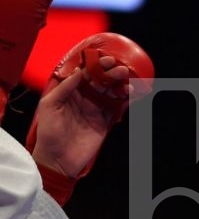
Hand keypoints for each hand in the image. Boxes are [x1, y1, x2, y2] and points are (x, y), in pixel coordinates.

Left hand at [29, 55, 136, 177]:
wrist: (58, 159)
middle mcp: (83, 99)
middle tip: (120, 69)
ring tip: (127, 79)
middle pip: (100, 82)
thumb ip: (64, 88)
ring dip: (119, 85)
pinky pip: (116, 110)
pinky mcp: (104, 123)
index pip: (84, 75)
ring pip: (110, 94)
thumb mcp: (49, 105)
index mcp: (69, 93)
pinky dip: (124, 102)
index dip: (94, 66)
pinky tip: (129, 94)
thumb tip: (77, 73)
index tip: (104, 60)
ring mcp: (95, 111)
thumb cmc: (49, 133)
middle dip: (110, 74)